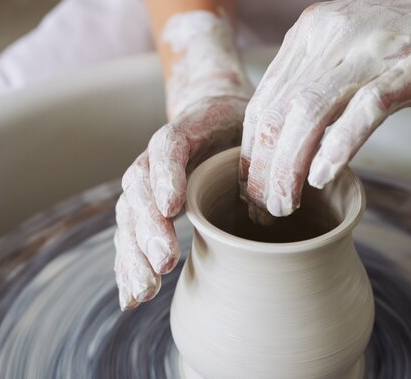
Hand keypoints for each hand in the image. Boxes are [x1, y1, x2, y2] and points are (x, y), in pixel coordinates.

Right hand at [114, 11, 251, 309]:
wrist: (211, 112)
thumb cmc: (239, 126)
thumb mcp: (255, 125)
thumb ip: (262, 151)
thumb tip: (283, 192)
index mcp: (187, 130)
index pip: (168, 148)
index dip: (167, 176)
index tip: (174, 207)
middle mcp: (157, 157)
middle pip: (140, 187)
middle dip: (148, 228)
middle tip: (164, 262)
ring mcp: (147, 182)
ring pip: (129, 215)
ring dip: (134, 255)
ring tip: (145, 291)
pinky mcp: (146, 207)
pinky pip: (130, 236)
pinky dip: (128, 267)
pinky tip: (131, 298)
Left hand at [239, 0, 410, 216]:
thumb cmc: (409, 23)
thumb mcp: (348, 41)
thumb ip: (318, 75)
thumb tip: (294, 129)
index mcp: (309, 33)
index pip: (264, 101)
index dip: (251, 150)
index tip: (251, 186)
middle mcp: (329, 37)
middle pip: (278, 112)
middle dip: (263, 168)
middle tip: (264, 208)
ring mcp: (369, 50)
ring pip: (309, 113)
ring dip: (290, 166)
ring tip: (284, 204)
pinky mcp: (409, 67)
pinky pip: (363, 110)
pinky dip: (338, 146)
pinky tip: (323, 177)